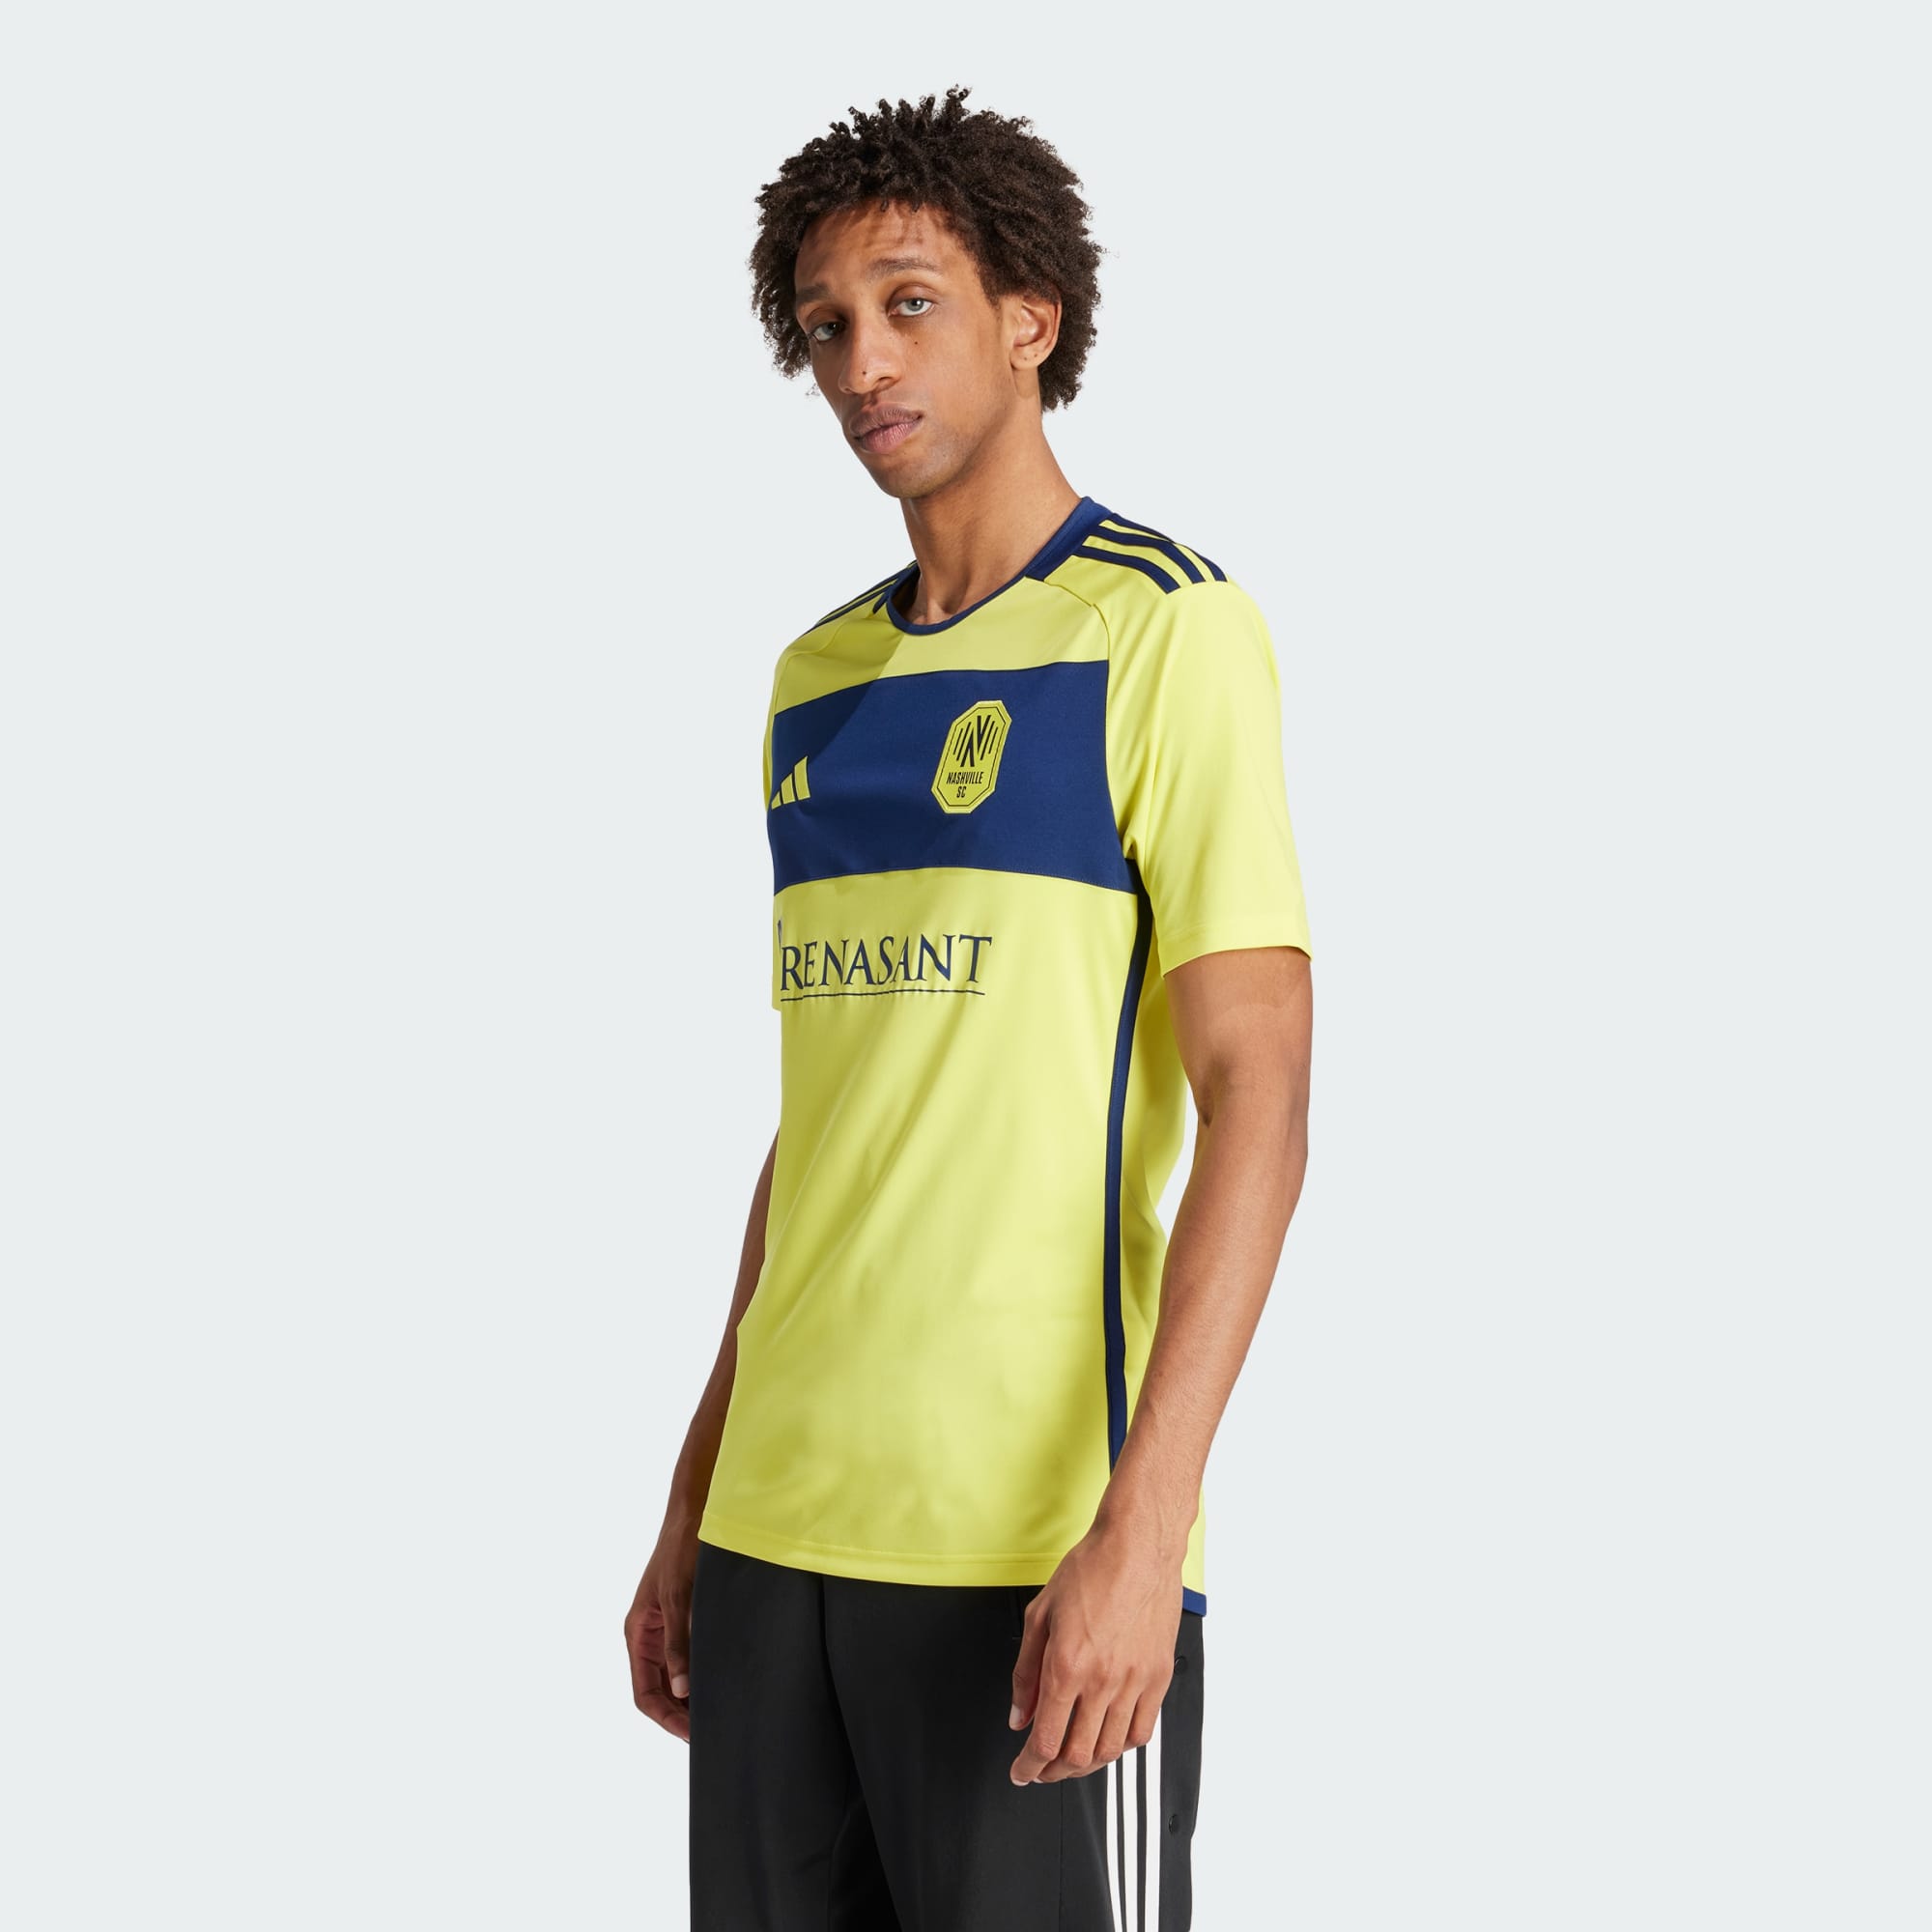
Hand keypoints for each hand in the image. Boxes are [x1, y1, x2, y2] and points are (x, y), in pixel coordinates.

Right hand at [624, 1518, 697, 1740]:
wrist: (696, 1514)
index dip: (666, 1718)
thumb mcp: (678, 1598)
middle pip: (660, 1690)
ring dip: (692, 1697)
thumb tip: (683, 1688)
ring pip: (676, 1677)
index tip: (690, 1734)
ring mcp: (668, 1629)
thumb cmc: (681, 1550)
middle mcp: (650, 1636)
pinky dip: (702, 1674)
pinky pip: (691, 1657)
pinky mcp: (687, 1620)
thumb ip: (679, 1643)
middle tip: (710, 1731)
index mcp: (639, 1634)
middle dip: (680, 1713)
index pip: (645, 1693)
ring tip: (718, 1714)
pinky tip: (723, 1683)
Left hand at [1007, 1522, 1182, 1784]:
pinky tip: (1107, 1740)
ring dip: (1085, 1765)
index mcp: (1067, 1665)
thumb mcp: (1040, 1615)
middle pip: (1077, 1755)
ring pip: (1110, 1750)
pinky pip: (1142, 1732)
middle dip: (1052, 1772)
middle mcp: (1102, 1680)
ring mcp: (1135, 1681)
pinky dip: (1121, 1747)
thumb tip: (1019, 1716)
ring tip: (1071, 1758)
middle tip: (1041, 1770)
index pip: (1045, 1740)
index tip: (1022, 1772)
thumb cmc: (1090, 1570)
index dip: (1029, 1766)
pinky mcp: (1159, 1677)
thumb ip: (1026, 1672)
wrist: (1137, 1546)